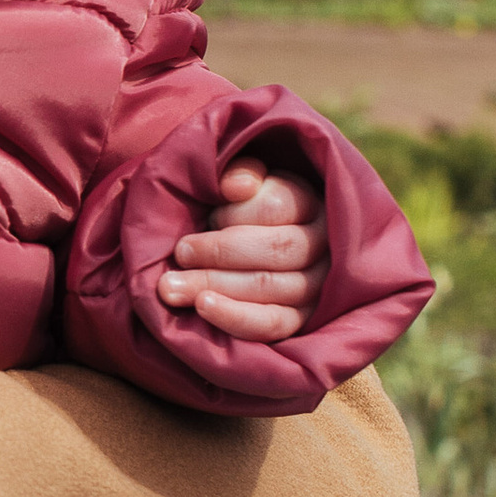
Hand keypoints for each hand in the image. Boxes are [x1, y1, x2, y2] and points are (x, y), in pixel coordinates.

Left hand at [156, 160, 328, 343]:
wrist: (252, 247)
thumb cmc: (241, 209)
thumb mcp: (244, 180)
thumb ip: (241, 172)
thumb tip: (236, 187)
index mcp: (310, 203)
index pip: (276, 206)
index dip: (235, 213)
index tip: (204, 216)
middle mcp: (323, 246)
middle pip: (275, 250)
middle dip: (219, 253)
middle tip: (179, 254)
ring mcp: (317, 286)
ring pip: (270, 288)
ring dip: (217, 286)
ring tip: (172, 287)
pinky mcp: (303, 319)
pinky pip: (273, 323)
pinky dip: (235, 318)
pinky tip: (203, 307)